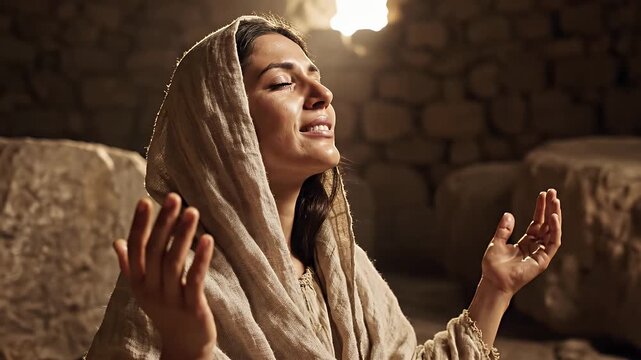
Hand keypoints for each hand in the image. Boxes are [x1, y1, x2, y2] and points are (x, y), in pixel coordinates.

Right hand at [113, 193, 216, 359]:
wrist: (184, 347)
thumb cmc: (165, 311)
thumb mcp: (144, 289)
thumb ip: (130, 266)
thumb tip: (117, 241)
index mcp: (138, 282)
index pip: (136, 249)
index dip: (140, 225)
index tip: (145, 200)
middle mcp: (151, 289)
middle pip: (155, 251)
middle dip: (164, 223)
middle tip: (174, 198)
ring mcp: (170, 299)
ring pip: (173, 262)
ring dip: (183, 235)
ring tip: (192, 212)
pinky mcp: (192, 307)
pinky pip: (194, 280)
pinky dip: (200, 258)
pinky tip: (208, 239)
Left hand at [480, 189, 561, 296]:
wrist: (494, 280)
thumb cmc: (493, 265)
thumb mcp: (496, 242)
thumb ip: (504, 229)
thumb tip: (509, 214)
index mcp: (526, 242)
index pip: (537, 222)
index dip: (540, 209)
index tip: (543, 194)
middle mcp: (535, 246)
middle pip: (547, 224)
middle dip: (550, 208)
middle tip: (553, 192)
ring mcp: (540, 253)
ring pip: (552, 231)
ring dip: (555, 215)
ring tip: (555, 200)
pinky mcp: (543, 260)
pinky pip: (553, 242)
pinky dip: (555, 230)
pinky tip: (553, 217)